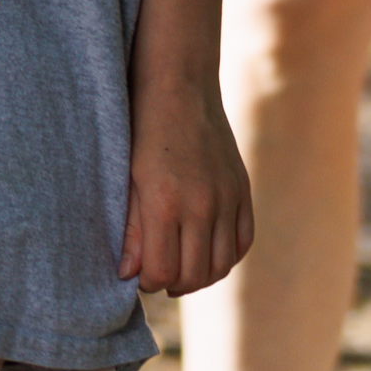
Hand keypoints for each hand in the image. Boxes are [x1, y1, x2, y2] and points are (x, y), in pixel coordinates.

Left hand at [120, 70, 251, 294]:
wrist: (180, 86)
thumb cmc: (142, 130)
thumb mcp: (128, 177)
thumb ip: (131, 229)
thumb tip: (128, 275)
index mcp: (165, 203)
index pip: (162, 271)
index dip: (148, 281)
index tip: (138, 274)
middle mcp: (202, 205)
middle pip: (193, 275)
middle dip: (172, 283)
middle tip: (159, 275)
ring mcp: (227, 198)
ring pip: (220, 265)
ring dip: (200, 276)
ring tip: (181, 269)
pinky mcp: (243, 190)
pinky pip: (243, 242)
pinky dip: (226, 257)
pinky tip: (207, 254)